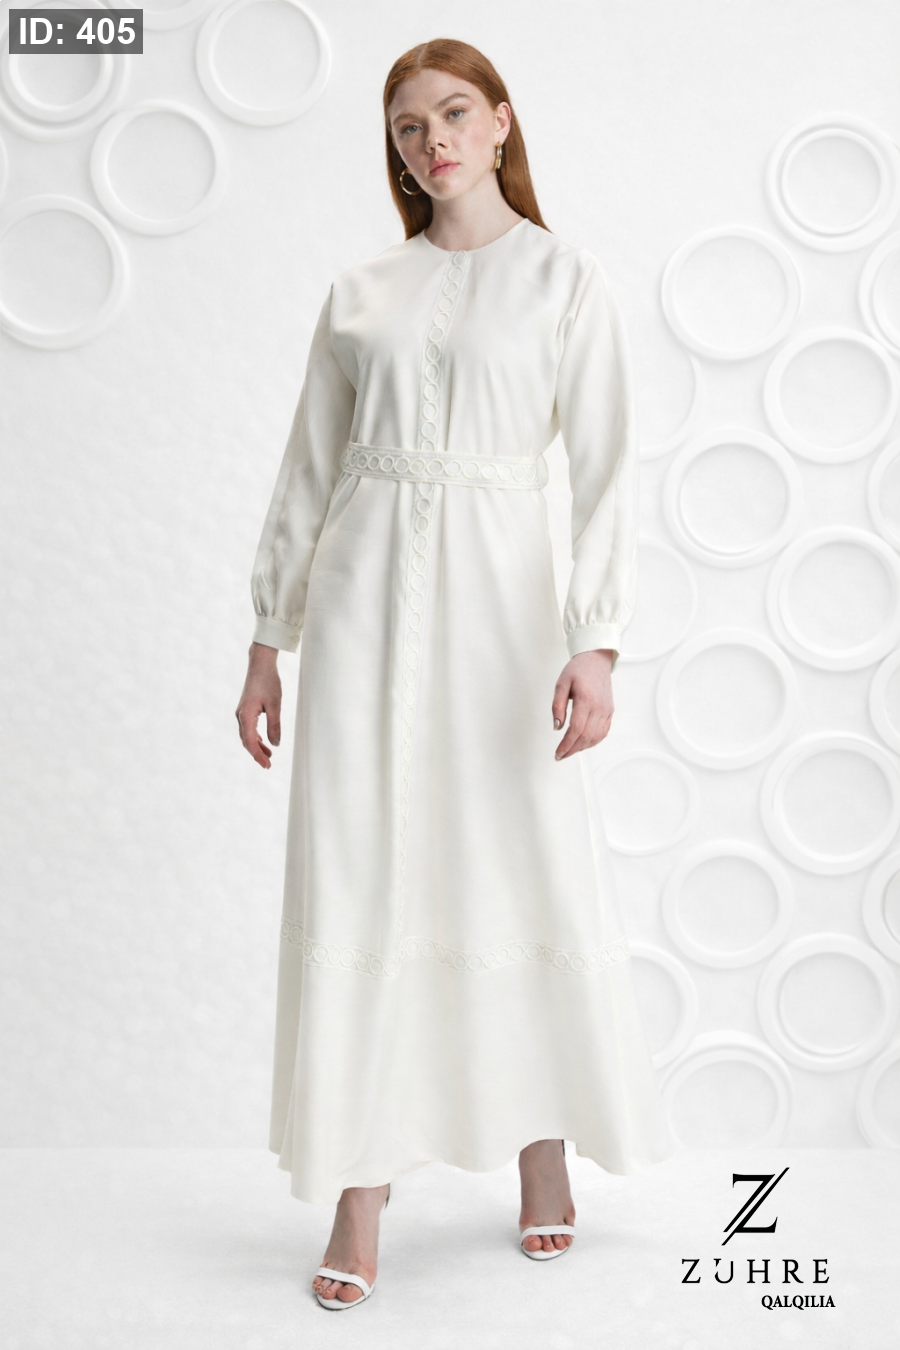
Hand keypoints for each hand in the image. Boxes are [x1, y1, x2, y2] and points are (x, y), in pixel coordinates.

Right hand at [236, 641, 281, 768]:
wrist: (260, 664)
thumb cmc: (268, 682)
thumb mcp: (275, 705)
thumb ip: (274, 726)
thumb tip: (275, 744)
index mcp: (246, 716)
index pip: (250, 742)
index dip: (258, 756)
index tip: (267, 765)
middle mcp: (240, 715)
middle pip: (246, 741)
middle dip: (256, 754)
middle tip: (268, 765)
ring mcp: (242, 712)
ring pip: (247, 735)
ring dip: (257, 746)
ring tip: (269, 755)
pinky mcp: (246, 709)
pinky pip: (248, 728)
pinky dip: (255, 737)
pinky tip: (264, 742)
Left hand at [552, 649, 614, 759]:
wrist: (596, 660)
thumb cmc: (578, 669)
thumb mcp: (561, 684)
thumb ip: (557, 706)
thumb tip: (557, 727)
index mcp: (586, 700)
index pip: (576, 730)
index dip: (566, 745)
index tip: (558, 753)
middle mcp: (599, 707)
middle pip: (586, 737)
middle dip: (572, 750)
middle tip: (560, 756)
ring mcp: (606, 710)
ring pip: (596, 737)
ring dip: (582, 748)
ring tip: (569, 751)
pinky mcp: (610, 711)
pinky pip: (603, 732)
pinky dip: (593, 741)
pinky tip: (583, 743)